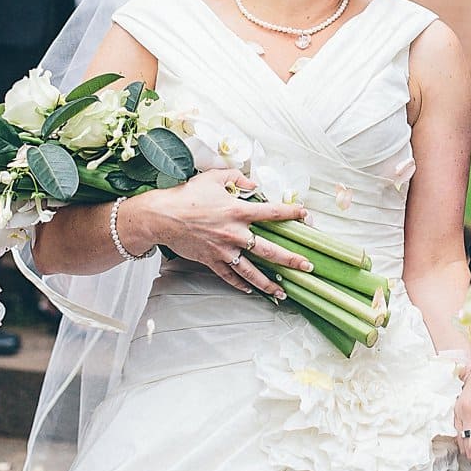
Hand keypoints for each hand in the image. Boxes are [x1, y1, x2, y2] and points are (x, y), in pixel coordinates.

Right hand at [124, 170, 310, 296]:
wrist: (162, 217)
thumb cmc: (187, 195)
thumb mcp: (213, 177)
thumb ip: (236, 178)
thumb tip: (252, 184)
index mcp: (238, 211)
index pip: (272, 212)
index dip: (291, 213)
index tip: (306, 215)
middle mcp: (235, 234)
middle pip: (269, 250)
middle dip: (291, 260)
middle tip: (307, 267)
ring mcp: (224, 251)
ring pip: (252, 271)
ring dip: (268, 283)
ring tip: (283, 292)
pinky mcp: (211, 261)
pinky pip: (229, 276)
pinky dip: (240, 284)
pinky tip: (250, 290)